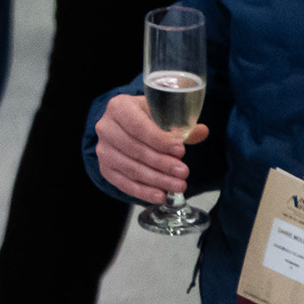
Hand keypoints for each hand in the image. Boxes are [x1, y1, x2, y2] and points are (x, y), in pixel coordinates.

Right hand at [93, 90, 197, 207]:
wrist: (127, 126)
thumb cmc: (148, 117)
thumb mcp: (163, 114)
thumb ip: (181, 124)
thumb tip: (201, 131)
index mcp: (119, 107)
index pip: (138, 126)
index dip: (159, 140)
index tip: (180, 151)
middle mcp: (106, 128)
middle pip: (135, 149)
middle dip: (162, 163)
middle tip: (183, 172)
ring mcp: (103, 150)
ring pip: (130, 168)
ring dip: (157, 180)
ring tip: (178, 186)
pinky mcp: (105, 168)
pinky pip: (123, 183)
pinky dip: (143, 191)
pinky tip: (160, 195)